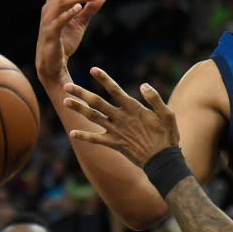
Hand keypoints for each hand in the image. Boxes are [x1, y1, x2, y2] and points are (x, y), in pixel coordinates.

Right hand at [36, 0, 107, 84]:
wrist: (54, 63)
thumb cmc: (65, 42)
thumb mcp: (80, 23)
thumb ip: (90, 9)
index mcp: (55, 3)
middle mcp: (49, 8)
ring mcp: (48, 19)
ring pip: (63, 0)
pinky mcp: (50, 32)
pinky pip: (58, 20)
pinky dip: (68, 12)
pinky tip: (80, 7)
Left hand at [64, 67, 178, 166]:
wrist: (162, 161)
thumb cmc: (167, 136)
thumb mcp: (168, 115)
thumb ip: (155, 99)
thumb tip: (143, 85)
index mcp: (134, 109)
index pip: (115, 90)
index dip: (104, 79)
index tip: (93, 69)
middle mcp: (121, 118)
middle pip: (97, 103)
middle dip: (81, 93)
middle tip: (66, 86)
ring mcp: (116, 131)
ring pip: (93, 118)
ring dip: (78, 109)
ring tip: (65, 102)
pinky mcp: (114, 144)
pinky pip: (96, 140)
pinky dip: (84, 136)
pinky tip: (72, 133)